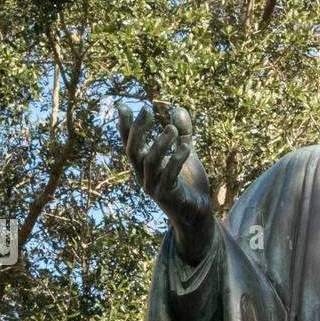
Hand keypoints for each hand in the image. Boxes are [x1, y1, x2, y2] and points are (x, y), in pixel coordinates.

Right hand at [118, 103, 214, 263]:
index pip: (129, 143)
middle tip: (145, 109)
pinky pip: (168, 176)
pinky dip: (175, 160)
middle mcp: (143, 176)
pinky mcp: (167, 197)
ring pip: (149, 162)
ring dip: (160, 144)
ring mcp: (153, 187)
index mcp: (144, 165)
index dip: (125, 126)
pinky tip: (186, 148)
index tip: (122, 105)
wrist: (197, 215)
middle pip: (133, 150)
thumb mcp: (186, 155)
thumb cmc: (189, 185)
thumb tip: (178, 108)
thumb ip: (183, 134)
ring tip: (172, 128)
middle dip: (137, 129)